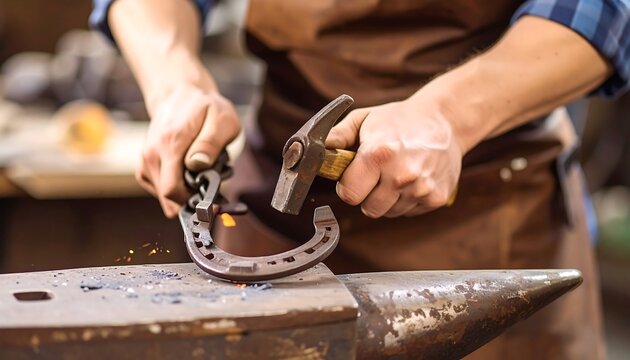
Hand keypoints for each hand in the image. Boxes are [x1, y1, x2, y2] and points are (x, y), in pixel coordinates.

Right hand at [137, 84, 239, 216]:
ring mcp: (145, 161)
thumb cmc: (205, 107)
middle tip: (211, 183)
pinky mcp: (144, 167)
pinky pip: (160, 191)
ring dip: (185, 192)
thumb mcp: (221, 119)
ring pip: (164, 197)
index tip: (213, 201)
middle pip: (168, 199)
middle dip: (192, 198)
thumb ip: (210, 143)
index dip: (193, 202)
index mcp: (170, 143)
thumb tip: (198, 165)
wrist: (179, 94)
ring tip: (200, 173)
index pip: (171, 190)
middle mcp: (151, 154)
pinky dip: (176, 188)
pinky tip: (188, 173)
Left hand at [326, 98, 461, 217]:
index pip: (349, 194)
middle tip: (375, 175)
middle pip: (368, 209)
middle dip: (366, 194)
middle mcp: (401, 175)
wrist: (446, 120)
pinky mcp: (437, 198)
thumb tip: (314, 150)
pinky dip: (407, 200)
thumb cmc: (400, 119)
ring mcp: (421, 188)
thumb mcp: (365, 119)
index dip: (347, 186)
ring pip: (389, 212)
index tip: (352, 175)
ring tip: (395, 173)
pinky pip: (409, 211)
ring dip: (387, 198)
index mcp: (379, 154)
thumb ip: (337, 136)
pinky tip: (411, 179)